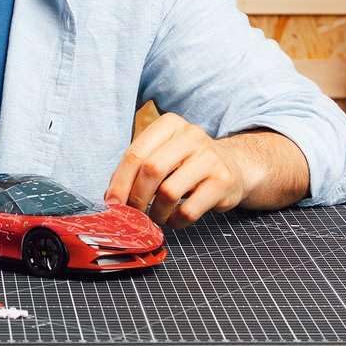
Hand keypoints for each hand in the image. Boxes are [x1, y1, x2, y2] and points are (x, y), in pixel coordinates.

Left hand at [103, 113, 248, 228]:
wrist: (234, 166)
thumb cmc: (187, 162)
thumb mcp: (164, 153)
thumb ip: (139, 168)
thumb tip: (112, 196)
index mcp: (170, 124)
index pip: (136, 153)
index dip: (120, 180)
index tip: (112, 202)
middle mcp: (191, 135)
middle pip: (151, 170)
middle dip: (136, 197)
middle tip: (131, 214)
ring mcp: (209, 157)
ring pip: (169, 192)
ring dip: (156, 212)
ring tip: (155, 217)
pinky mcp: (223, 181)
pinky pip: (189, 209)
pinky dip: (175, 220)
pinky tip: (173, 220)